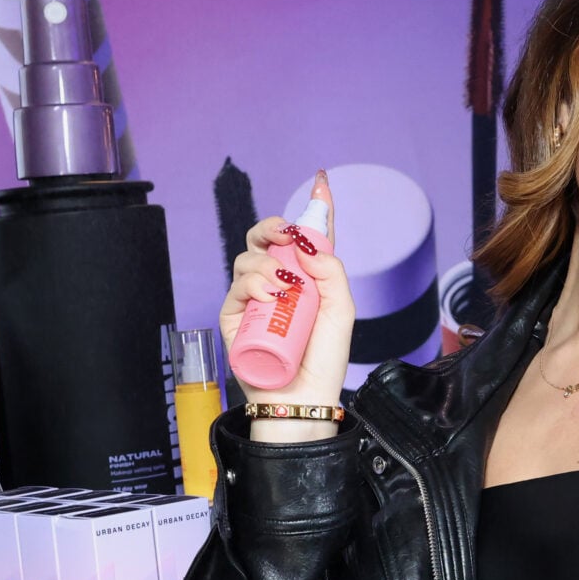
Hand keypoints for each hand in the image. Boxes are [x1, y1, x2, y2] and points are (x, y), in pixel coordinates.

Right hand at [218, 212, 354, 438]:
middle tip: (286, 234)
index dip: (313, 208)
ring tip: (284, 286)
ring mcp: (255, 299)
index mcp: (307, 279)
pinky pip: (237, 286)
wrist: (303, 397)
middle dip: (273, 227)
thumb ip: (332, 272)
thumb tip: (307, 245)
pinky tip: (270, 294)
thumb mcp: (342, 311)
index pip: (307, 237)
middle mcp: (279, 283)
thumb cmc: (325, 359)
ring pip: (249, 258)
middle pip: (266, 240)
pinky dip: (253, 283)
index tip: (320, 182)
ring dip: (267, 263)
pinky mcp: (236, 317)